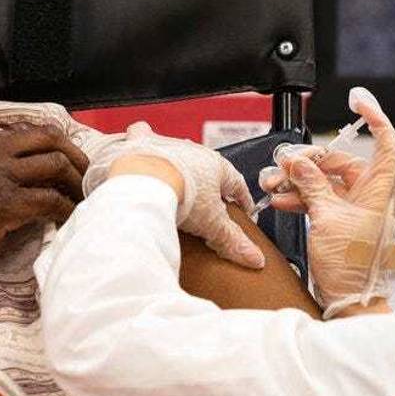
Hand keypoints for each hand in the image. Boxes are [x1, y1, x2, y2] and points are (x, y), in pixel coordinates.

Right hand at [0, 125, 88, 285]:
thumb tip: (8, 180)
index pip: (21, 133)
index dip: (47, 147)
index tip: (61, 162)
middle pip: (46, 138)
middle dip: (73, 154)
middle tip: (86, 175)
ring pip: (53, 165)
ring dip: (75, 183)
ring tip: (83, 199)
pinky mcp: (2, 203)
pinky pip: (49, 200)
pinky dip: (65, 209)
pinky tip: (69, 219)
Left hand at [82, 122, 264, 268]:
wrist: (146, 179)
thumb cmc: (181, 194)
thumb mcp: (212, 224)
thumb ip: (232, 240)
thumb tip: (254, 258)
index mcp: (216, 166)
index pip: (236, 183)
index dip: (242, 199)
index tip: (244, 210)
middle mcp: (193, 152)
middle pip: (207, 169)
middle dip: (210, 183)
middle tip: (209, 202)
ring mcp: (167, 147)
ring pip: (178, 153)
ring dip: (179, 165)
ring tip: (177, 182)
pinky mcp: (142, 146)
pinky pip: (142, 138)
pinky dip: (141, 143)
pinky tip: (140, 151)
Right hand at [260, 87, 394, 317]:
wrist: (348, 300)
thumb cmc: (351, 267)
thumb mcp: (327, 219)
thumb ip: (312, 186)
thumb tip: (299, 163)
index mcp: (379, 192)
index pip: (385, 145)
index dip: (375, 119)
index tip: (359, 100)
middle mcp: (370, 198)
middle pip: (341, 162)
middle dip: (309, 162)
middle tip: (286, 165)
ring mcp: (354, 211)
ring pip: (325, 181)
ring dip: (298, 181)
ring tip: (275, 185)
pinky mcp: (339, 223)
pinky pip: (319, 199)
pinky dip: (300, 197)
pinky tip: (282, 200)